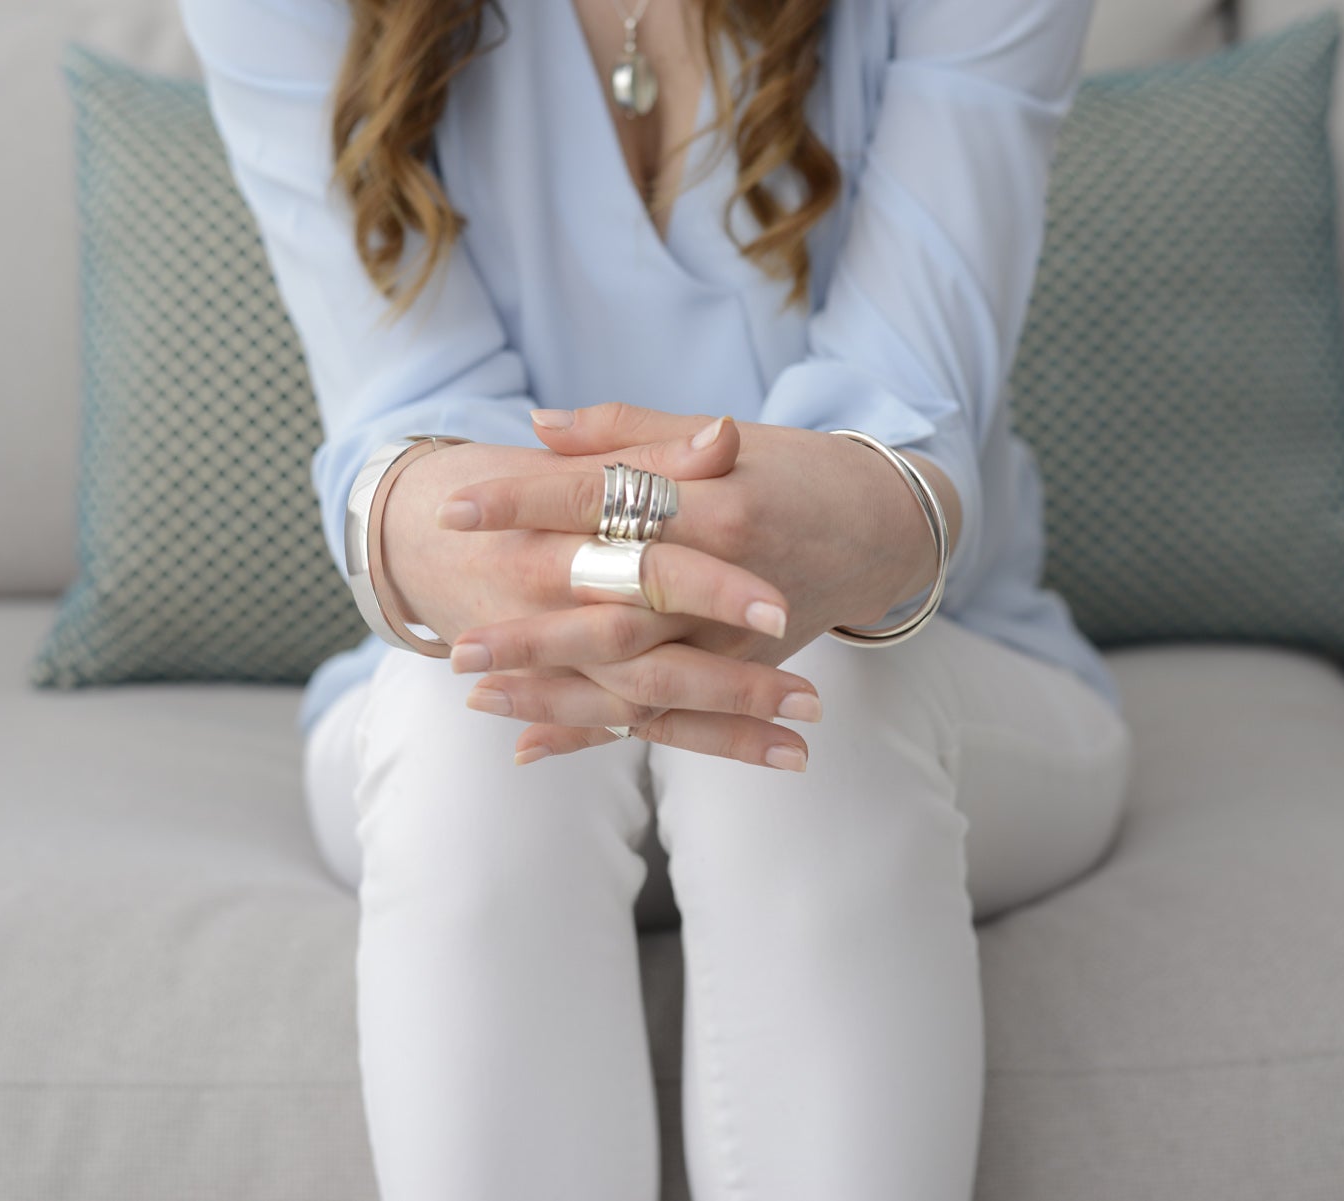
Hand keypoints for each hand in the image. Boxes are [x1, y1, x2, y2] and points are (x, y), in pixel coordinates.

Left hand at [441, 402, 961, 764]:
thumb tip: (537, 426)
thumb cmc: (795, 470)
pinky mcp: (746, 674)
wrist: (889, 528)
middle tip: (457, 643)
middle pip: (612, 609)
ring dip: (553, 692)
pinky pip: (667, 717)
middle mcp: (724, 573)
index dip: (525, 504)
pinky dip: (598, 734)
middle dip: (531, 631)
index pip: (600, 501)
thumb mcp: (719, 433)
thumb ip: (626, 431)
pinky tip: (531, 745)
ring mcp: (737, 637)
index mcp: (712, 498)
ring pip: (634, 678)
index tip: (455, 509)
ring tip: (476, 694)